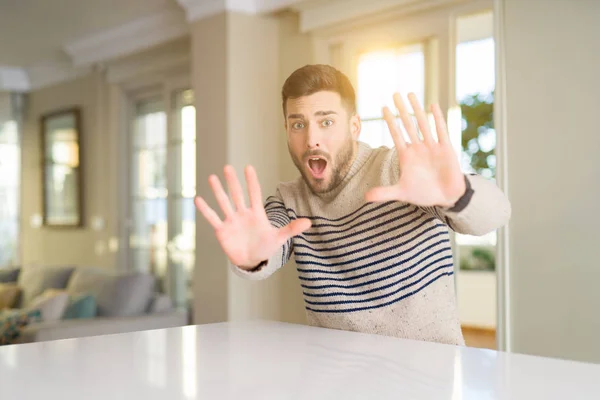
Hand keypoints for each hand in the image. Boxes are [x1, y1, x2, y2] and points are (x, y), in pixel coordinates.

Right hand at [195, 165, 310, 269]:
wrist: (251, 261)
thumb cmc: (265, 247)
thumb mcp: (279, 238)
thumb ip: (291, 229)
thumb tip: (309, 223)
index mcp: (257, 213)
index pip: (255, 194)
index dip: (252, 182)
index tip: (248, 167)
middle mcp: (243, 214)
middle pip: (237, 195)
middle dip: (233, 182)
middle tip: (228, 167)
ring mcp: (232, 221)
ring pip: (224, 203)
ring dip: (218, 191)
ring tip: (212, 177)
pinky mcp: (222, 231)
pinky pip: (213, 218)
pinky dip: (206, 210)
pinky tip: (198, 199)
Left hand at [365, 93, 465, 207]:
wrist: (446, 198)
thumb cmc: (423, 194)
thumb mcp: (401, 193)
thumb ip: (384, 193)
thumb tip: (365, 197)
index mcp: (406, 156)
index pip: (396, 134)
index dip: (390, 122)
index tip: (383, 108)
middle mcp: (418, 148)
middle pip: (408, 124)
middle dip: (401, 109)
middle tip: (394, 93)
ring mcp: (432, 147)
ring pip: (422, 123)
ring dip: (416, 108)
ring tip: (410, 93)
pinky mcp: (446, 149)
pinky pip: (441, 130)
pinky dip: (437, 118)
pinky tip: (432, 105)